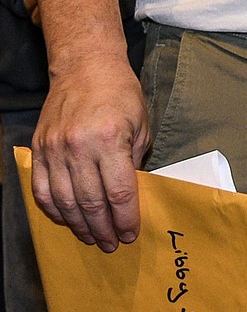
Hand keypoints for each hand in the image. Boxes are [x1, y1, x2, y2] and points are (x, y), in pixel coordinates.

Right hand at [31, 57, 151, 251]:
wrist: (85, 66)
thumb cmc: (119, 93)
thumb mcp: (141, 123)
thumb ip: (134, 161)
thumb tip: (129, 196)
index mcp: (110, 139)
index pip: (119, 192)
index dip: (126, 219)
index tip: (131, 234)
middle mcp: (79, 146)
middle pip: (91, 202)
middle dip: (104, 229)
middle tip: (112, 244)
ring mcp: (55, 149)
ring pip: (65, 202)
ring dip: (80, 226)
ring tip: (93, 238)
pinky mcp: (40, 149)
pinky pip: (43, 190)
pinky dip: (55, 210)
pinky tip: (67, 220)